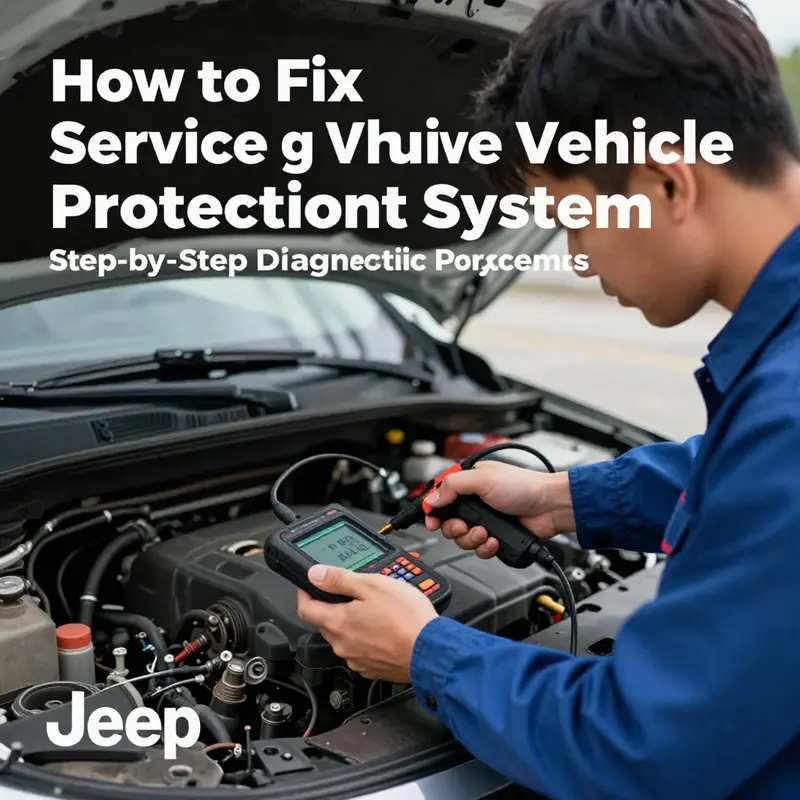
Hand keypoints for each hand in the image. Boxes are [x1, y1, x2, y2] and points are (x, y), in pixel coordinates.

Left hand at [296, 564, 438, 682]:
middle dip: (334, 606)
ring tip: (376, 610)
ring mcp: (357, 659)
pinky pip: (361, 650)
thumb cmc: (406, 619)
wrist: (430, 651)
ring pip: (344, 637)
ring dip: (352, 623)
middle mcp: (342, 645)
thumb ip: (340, 580)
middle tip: (354, 593)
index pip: (305, 609)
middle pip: (326, 622)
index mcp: (338, 623)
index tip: (310, 585)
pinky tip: (384, 630)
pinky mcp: (372, 669)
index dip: (305, 593)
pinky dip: (367, 639)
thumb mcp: (373, 585)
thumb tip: (315, 575)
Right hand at [424, 461, 574, 558]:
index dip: (433, 511)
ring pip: (462, 539)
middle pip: (448, 522)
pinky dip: (485, 547)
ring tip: (484, 532)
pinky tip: (494, 540)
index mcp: (468, 483)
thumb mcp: (483, 479)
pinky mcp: (494, 536)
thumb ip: (453, 487)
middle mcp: (474, 502)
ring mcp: (485, 520)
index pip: (440, 497)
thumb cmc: (523, 486)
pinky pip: (479, 549)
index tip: (431, 521)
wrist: (549, 507)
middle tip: (463, 526)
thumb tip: (432, 499)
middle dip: (454, 528)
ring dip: (471, 539)